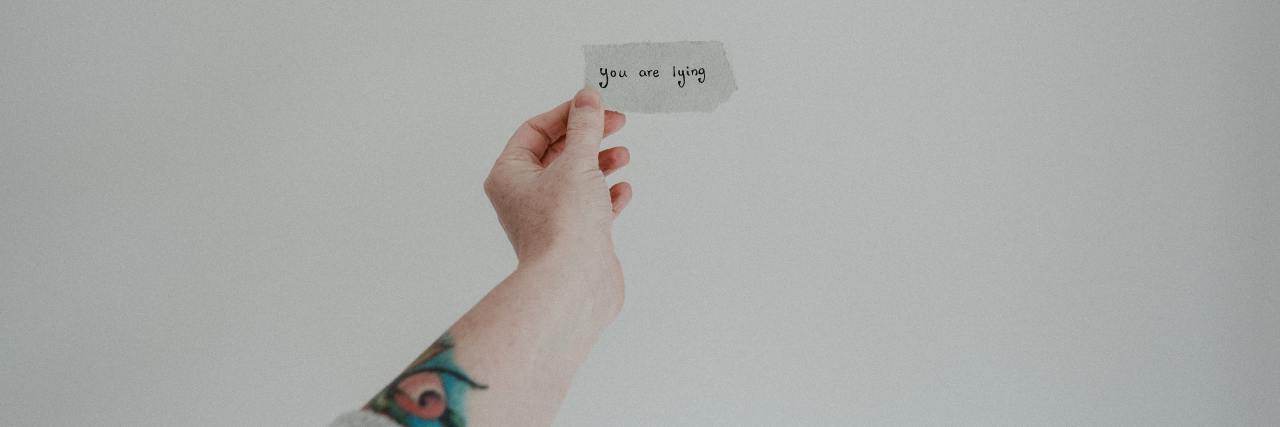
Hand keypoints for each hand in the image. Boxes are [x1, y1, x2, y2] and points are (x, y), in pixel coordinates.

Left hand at [484, 87, 631, 269]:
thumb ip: (585, 126)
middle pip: (557, 153)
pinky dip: (606, 196)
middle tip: (616, 122)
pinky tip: (622, 190)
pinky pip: (589, 207)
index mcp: (510, 175)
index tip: (594, 103)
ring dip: (600, 164)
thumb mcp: (577, 162)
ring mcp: (549, 218)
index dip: (566, 113)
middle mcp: (523, 196)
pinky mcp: (572, 238)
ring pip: (575, 180)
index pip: (534, 131)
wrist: (573, 284)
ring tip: (623, 155)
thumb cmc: (564, 225)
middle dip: (588, 137)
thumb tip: (587, 97)